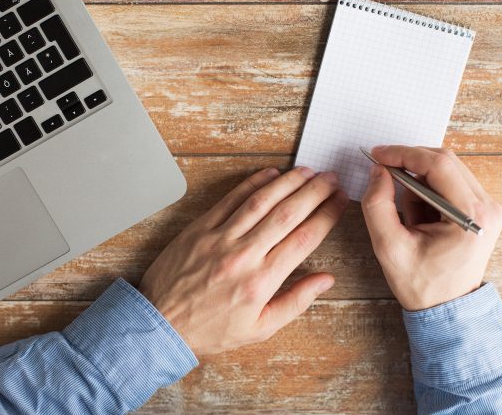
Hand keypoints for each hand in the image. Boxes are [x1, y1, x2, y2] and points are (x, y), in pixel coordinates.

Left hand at [139, 167, 346, 354]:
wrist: (161, 324)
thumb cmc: (211, 329)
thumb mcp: (259, 329)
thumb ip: (295, 302)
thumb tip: (325, 280)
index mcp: (261, 281)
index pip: (304, 238)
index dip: (327, 216)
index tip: (340, 202)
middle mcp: (244, 254)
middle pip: (288, 213)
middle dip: (315, 192)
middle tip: (331, 179)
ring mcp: (220, 237)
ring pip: (262, 201)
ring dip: (288, 182)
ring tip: (308, 172)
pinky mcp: (201, 228)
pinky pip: (231, 199)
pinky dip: (252, 183)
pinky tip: (271, 174)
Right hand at [361, 146, 501, 310]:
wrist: (447, 310)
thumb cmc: (422, 285)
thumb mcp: (389, 247)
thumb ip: (377, 204)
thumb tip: (379, 171)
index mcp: (471, 216)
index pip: (438, 165)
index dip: (404, 154)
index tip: (378, 155)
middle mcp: (488, 208)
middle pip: (445, 162)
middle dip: (409, 164)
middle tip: (382, 175)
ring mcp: (489, 208)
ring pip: (447, 170)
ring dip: (419, 180)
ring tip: (407, 214)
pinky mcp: (482, 210)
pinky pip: (451, 183)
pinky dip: (428, 189)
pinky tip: (419, 214)